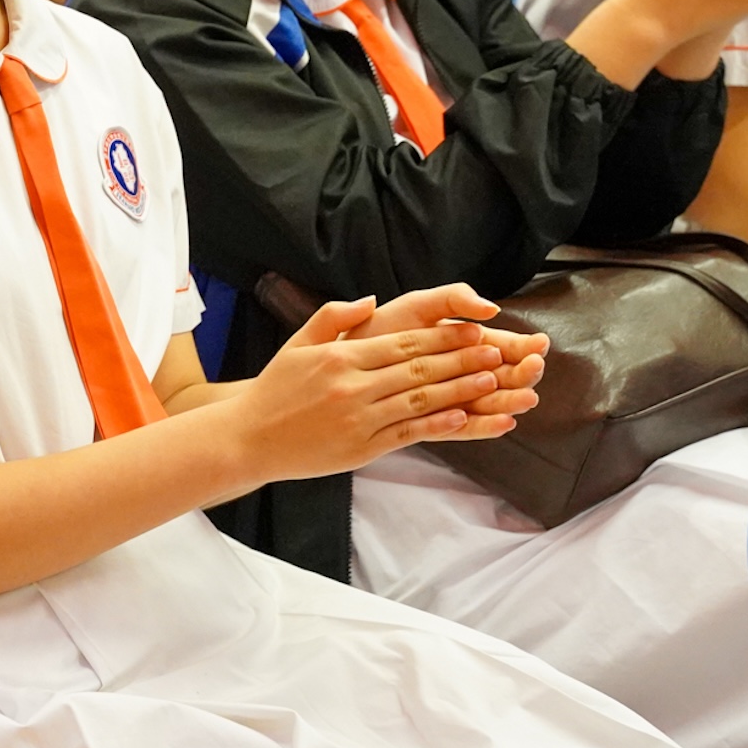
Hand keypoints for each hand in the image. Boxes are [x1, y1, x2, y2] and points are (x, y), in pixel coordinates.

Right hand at [227, 289, 544, 483]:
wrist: (249, 438)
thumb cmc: (275, 389)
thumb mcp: (297, 343)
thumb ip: (334, 317)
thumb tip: (370, 300)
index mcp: (341, 357)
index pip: (403, 342)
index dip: (442, 336)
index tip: (473, 329)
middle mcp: (353, 386)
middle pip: (419, 369)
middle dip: (462, 359)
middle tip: (497, 352)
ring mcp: (359, 418)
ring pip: (420, 401)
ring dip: (459, 390)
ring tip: (491, 381)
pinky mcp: (361, 448)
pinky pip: (406, 434)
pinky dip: (436, 426)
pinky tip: (461, 417)